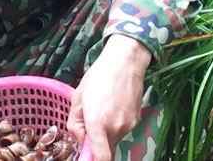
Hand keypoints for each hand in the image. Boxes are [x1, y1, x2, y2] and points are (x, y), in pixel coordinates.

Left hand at [67, 35, 151, 160]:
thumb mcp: (78, 98)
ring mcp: (128, 125)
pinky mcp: (136, 121)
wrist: (125, 62)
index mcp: (98, 123)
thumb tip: (81, 140)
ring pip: (113, 140)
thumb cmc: (98, 76)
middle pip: (104, 149)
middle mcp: (115, 128)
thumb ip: (75, 124)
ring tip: (102, 108)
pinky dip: (115, 125)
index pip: (101, 158)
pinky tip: (113, 106)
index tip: (87, 157)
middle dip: (95, 142)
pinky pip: (121, 131)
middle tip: (89, 121)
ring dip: (105, 133)